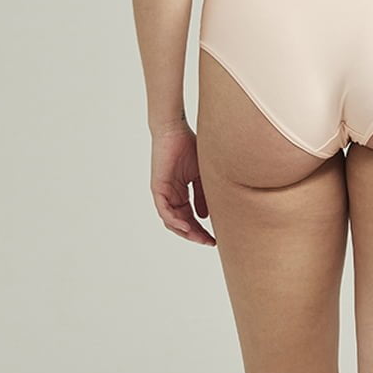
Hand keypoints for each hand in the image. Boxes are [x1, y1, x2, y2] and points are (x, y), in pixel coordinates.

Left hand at [150, 125, 215, 245]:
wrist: (175, 130)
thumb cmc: (188, 147)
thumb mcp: (201, 176)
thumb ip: (202, 196)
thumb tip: (206, 216)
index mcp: (180, 193)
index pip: (190, 218)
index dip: (201, 230)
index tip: (214, 238)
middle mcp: (170, 196)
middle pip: (181, 223)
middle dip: (196, 235)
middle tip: (209, 242)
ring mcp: (163, 193)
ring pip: (172, 221)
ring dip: (186, 232)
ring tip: (200, 238)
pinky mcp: (158, 188)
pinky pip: (164, 210)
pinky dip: (175, 221)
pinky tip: (187, 227)